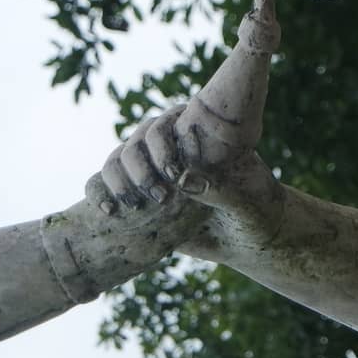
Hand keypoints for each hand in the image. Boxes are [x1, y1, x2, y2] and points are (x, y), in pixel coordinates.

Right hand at [88, 0, 280, 223]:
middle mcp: (169, 144)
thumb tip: (188, 182)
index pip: (172, 122)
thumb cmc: (256, 208)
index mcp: (198, 133)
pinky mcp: (135, 193)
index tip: (177, 174)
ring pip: (118, 159)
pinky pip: (101, 183)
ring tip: (139, 208)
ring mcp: (150, 168)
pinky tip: (112, 212)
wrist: (245, 235)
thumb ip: (225, 190)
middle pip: (141, 140)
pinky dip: (101, 193)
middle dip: (145, 168)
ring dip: (122, 182)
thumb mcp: (253, 198)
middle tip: (163, 195)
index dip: (165, 147)